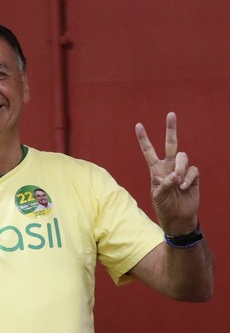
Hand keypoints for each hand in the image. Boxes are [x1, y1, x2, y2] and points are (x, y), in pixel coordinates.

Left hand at [135, 112, 198, 234]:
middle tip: (171, 114)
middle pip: (170, 144)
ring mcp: (181, 170)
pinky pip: (192, 169)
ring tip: (177, 181)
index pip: (148, 151)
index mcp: (155, 169)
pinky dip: (187, 178)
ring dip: (179, 167)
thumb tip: (174, 175)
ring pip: (182, 156)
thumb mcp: (157, 196)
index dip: (143, 139)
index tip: (138, 125)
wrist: (178, 218)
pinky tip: (184, 187)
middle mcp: (168, 166)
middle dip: (171, 129)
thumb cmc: (163, 207)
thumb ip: (163, 185)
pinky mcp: (193, 177)